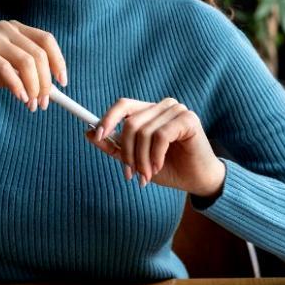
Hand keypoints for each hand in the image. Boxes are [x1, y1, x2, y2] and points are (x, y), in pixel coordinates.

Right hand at [0, 19, 67, 111]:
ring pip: (25, 61)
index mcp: (16, 29)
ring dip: (32, 87)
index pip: (46, 40)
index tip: (63, 83)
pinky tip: (20, 97)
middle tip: (44, 103)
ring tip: (31, 105)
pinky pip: (4, 68)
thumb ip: (27, 76)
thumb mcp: (7, 72)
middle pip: (38, 54)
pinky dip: (16, 85)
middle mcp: (5, 28)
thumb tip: (51, 90)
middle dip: (45, 82)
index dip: (58, 61)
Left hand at [85, 97, 225, 197]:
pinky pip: (160, 135)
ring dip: (141, 159)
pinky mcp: (188, 119)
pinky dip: (155, 156)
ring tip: (146, 175)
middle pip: (131, 122)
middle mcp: (163, 106)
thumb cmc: (169, 168)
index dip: (107, 118)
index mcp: (150, 111)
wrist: (197, 180)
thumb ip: (114, 146)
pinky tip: (159, 166)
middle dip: (127, 152)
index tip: (95, 135)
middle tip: (130, 173)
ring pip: (144, 131)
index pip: (123, 105)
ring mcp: (177, 110)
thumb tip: (88, 132)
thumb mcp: (135, 159)